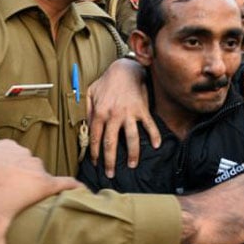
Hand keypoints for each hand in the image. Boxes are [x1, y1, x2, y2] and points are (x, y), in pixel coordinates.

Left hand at [0, 140, 82, 243]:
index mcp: (39, 184)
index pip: (70, 184)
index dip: (79, 190)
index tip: (84, 195)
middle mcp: (35, 165)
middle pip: (46, 179)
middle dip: (41, 191)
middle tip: (30, 205)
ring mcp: (20, 152)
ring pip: (29, 166)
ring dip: (23, 176)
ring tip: (8, 191)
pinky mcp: (4, 144)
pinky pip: (13, 155)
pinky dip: (8, 164)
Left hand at [87, 58, 160, 177]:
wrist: (125, 69)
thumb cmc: (107, 81)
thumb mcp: (90, 93)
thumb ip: (87, 110)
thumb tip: (88, 126)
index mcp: (99, 113)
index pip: (95, 138)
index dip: (95, 153)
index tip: (96, 163)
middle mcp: (113, 115)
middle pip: (111, 144)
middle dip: (110, 162)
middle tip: (111, 174)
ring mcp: (129, 113)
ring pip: (131, 139)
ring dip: (133, 154)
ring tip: (133, 165)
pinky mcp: (142, 110)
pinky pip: (149, 125)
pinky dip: (154, 135)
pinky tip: (156, 145)